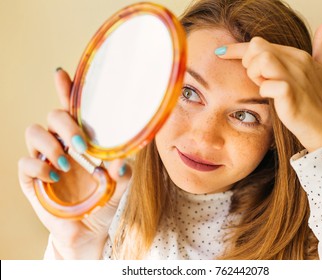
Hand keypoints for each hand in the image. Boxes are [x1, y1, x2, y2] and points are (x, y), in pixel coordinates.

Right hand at [18, 69, 131, 258]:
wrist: (89, 229)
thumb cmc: (104, 201)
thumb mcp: (118, 186)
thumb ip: (121, 173)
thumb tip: (122, 162)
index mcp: (82, 139)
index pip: (73, 109)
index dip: (66, 90)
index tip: (63, 74)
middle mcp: (62, 143)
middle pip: (54, 116)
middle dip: (66, 124)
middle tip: (82, 144)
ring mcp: (45, 158)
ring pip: (34, 132)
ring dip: (51, 144)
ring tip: (67, 164)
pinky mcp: (31, 177)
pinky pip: (26, 162)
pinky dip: (40, 167)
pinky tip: (55, 177)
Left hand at [217, 16, 321, 151]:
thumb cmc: (321, 101)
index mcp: (299, 55)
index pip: (260, 43)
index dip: (237, 49)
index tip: (220, 52)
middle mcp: (297, 62)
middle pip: (257, 47)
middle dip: (248, 62)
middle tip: (257, 79)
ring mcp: (295, 78)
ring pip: (261, 60)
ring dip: (255, 74)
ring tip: (264, 86)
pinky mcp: (290, 95)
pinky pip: (267, 85)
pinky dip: (264, 91)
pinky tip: (272, 98)